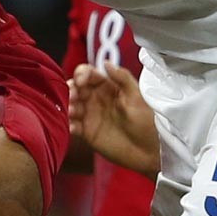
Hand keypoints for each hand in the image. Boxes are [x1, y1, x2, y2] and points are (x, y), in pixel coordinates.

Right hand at [69, 63, 158, 177]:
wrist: (149, 152)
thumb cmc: (148, 123)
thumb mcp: (138, 97)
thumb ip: (122, 78)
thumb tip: (106, 63)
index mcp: (109, 87)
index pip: (89, 74)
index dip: (82, 74)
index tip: (81, 80)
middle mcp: (96, 99)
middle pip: (75, 88)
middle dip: (71, 89)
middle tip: (73, 96)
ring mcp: (90, 116)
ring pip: (70, 105)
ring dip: (67, 106)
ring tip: (72, 112)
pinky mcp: (86, 132)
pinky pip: (71, 125)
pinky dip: (68, 124)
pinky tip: (72, 126)